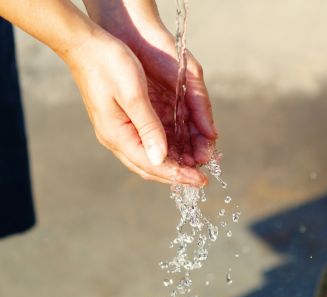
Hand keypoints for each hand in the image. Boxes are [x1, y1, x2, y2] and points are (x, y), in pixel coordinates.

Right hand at [66, 30, 206, 185]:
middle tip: (200, 178)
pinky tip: (178, 149)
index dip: (178, 175)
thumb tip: (160, 159)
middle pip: (149, 167)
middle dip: (176, 174)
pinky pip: (145, 144)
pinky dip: (164, 150)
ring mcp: (117, 131)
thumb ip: (148, 127)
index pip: (152, 165)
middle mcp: (116, 138)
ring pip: (148, 158)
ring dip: (172, 164)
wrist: (85, 46)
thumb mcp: (133, 95)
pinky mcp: (121, 122)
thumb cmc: (109, 65)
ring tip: (194, 165)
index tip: (200, 181)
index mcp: (117, 135)